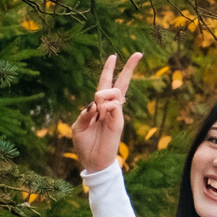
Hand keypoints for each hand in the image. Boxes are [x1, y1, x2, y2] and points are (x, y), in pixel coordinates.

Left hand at [72, 53, 140, 173]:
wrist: (93, 162)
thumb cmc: (84, 144)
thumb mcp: (78, 126)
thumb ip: (85, 113)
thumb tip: (96, 102)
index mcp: (98, 106)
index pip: (105, 84)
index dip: (108, 70)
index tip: (113, 56)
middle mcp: (109, 107)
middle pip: (121, 84)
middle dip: (129, 68)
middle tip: (138, 54)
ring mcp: (115, 114)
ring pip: (115, 92)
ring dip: (104, 94)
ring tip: (97, 108)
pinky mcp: (119, 122)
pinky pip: (115, 106)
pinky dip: (107, 105)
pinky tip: (101, 112)